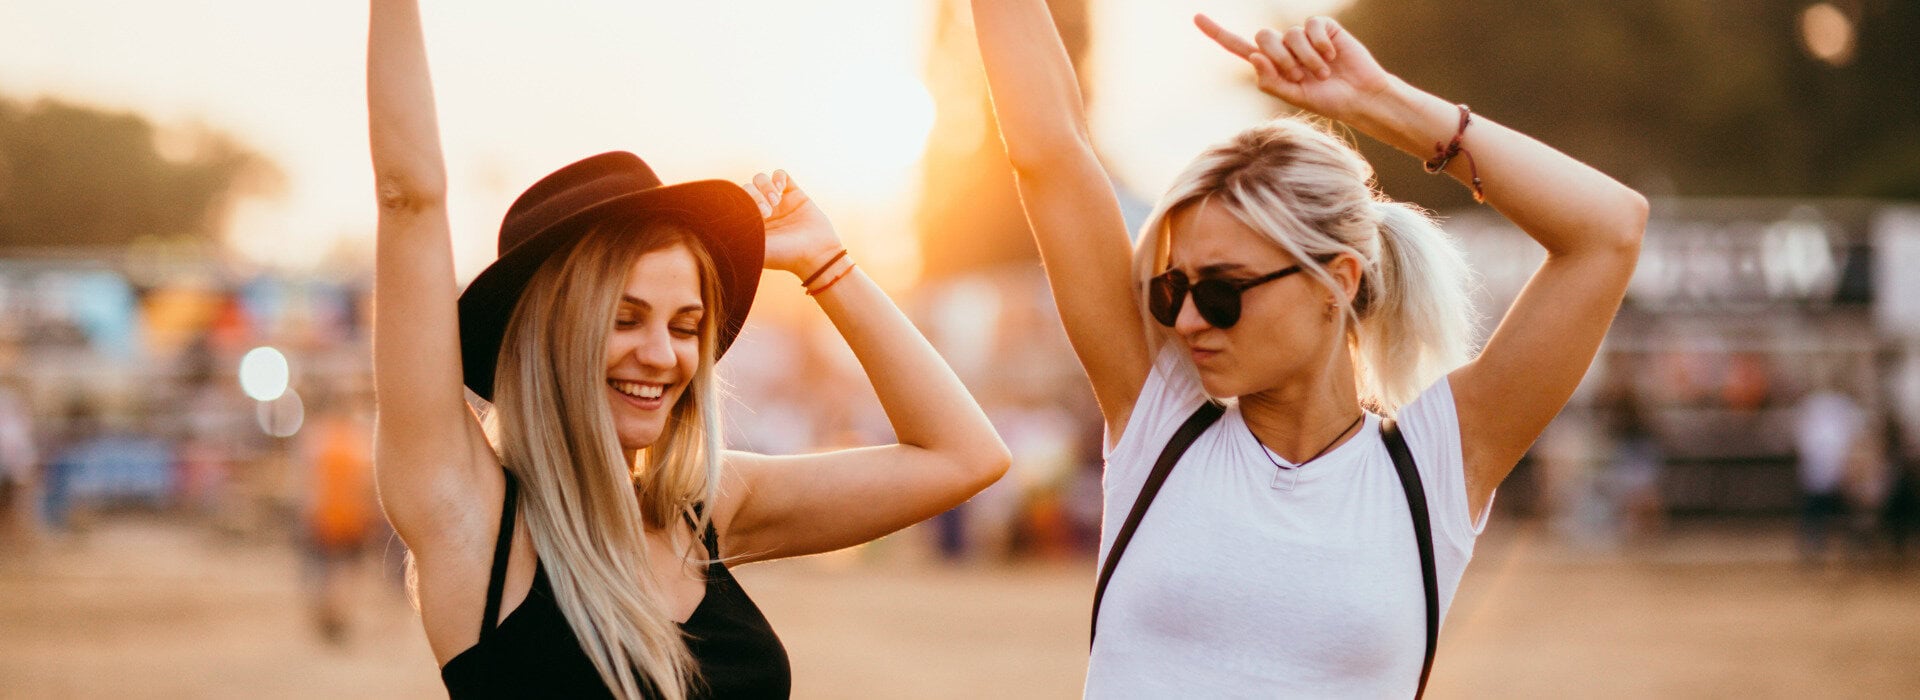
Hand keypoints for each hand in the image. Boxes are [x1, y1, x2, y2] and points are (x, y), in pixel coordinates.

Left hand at [743, 170, 842, 278]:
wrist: (815, 255)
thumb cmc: (784, 255)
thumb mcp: (753, 247)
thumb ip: (735, 233)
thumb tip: (717, 220)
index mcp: (750, 222)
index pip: (737, 200)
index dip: (742, 201)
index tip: (755, 217)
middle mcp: (763, 210)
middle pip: (748, 187)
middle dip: (755, 196)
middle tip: (767, 212)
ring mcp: (779, 201)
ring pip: (762, 179)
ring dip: (766, 187)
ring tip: (776, 201)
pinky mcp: (795, 194)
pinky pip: (780, 174)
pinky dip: (778, 177)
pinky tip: (781, 188)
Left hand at [1194, 15, 1392, 124]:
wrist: (1358, 96)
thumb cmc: (1326, 100)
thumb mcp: (1293, 97)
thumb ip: (1270, 80)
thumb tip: (1253, 56)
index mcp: (1270, 64)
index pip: (1238, 46)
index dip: (1217, 32)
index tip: (1196, 18)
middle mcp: (1283, 47)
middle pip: (1264, 37)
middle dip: (1280, 59)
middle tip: (1300, 77)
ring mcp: (1302, 36)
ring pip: (1289, 35)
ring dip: (1305, 59)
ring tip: (1322, 73)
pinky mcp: (1322, 28)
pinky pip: (1311, 27)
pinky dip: (1320, 45)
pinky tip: (1333, 56)